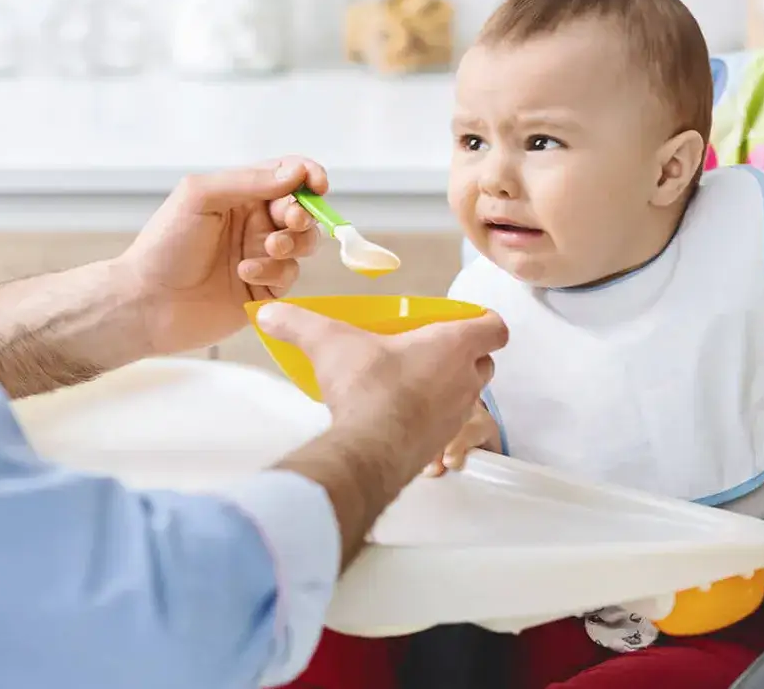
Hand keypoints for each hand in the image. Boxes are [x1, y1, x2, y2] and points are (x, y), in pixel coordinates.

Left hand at [119, 156, 328, 353]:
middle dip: (302, 213)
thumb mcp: (200, 197)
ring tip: (269, 247)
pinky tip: (245, 273)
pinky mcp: (264, 290)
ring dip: (293, 242)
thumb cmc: (164, 244)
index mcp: (240, 194)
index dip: (308, 175)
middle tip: (288, 221)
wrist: (147, 302)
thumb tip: (295, 173)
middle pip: (303, 210)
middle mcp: (254, 223)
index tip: (317, 184)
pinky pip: (290, 276)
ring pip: (304, 244)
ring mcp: (261, 256)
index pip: (287, 175)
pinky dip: (273, 272)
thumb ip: (249, 181)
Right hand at [255, 302, 508, 477]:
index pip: (494, 327)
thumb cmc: (367, 387)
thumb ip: (298, 324)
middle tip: (429, 349)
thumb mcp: (328, 343)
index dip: (484, 322)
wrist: (369, 450)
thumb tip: (268, 313)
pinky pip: (447, 426)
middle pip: (484, 362)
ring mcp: (456, 415)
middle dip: (464, 355)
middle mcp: (465, 380)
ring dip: (448, 387)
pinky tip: (401, 415)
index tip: (464, 321)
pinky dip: (432, 418)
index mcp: (453, 345)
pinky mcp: (441, 443)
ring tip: (412, 383)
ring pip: (468, 396)